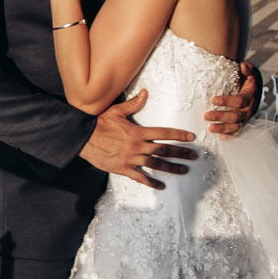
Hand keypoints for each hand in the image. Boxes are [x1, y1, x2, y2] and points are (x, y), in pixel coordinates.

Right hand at [79, 90, 196, 189]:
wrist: (83, 139)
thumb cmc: (99, 124)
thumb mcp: (117, 111)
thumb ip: (133, 103)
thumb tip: (145, 92)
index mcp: (138, 132)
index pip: (164, 133)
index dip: (179, 135)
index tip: (190, 138)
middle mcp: (137, 146)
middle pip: (164, 150)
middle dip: (181, 153)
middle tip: (194, 156)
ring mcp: (131, 159)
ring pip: (156, 165)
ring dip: (172, 168)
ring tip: (183, 170)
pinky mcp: (124, 168)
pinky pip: (140, 177)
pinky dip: (151, 182)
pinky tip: (161, 185)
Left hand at [203, 62, 257, 137]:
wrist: (256, 89)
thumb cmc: (249, 80)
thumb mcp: (250, 72)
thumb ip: (247, 68)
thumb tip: (243, 66)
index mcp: (250, 97)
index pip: (239, 101)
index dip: (227, 101)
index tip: (213, 99)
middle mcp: (249, 110)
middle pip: (235, 116)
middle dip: (221, 117)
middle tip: (206, 116)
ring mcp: (246, 118)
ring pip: (235, 126)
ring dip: (223, 128)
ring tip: (210, 128)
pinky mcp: (242, 123)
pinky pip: (237, 131)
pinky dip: (229, 135)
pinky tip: (220, 138)